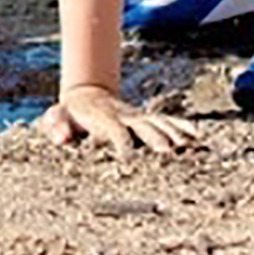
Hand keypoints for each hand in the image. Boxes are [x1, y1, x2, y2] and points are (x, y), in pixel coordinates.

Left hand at [38, 83, 198, 154]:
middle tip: (168, 154)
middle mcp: (124, 115)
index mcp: (102, 117)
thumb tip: (63, 138)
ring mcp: (137, 116)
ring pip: (159, 122)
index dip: (121, 142)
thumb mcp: (57, 117)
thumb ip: (56, 125)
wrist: (85, 95)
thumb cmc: (69, 113)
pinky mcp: (146, 119)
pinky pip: (167, 121)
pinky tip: (197, 138)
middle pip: (142, 125)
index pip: (114, 129)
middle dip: (155, 138)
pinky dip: (182, 127)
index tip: (128, 159)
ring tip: (190, 147)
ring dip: (174, 134)